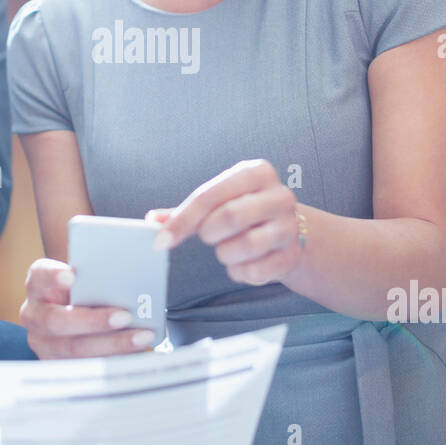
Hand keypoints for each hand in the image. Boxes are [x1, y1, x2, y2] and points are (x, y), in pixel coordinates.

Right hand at [19, 258, 156, 358]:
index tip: (72, 276)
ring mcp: (42, 343)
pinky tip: (136, 352)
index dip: (53, 276)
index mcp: (39, 284)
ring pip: (73, 348)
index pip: (40, 275)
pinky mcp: (57, 364)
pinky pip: (84, 367)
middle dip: (93, 320)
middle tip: (125, 316)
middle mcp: (34, 314)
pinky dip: (113, 359)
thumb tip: (133, 270)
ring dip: (111, 344)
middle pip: (56, 320)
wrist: (78, 312)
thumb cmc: (88, 291)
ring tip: (141, 337)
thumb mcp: (88, 280)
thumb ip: (101, 275)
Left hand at [150, 159, 303, 286]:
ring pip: (246, 245)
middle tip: (209, 237)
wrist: (287, 231)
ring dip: (225, 253)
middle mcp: (279, 195)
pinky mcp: (293, 255)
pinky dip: (239, 272)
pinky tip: (243, 263)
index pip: (210, 195)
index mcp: (256, 172)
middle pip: (230, 217)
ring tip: (228, 247)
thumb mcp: (218, 201)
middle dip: (209, 234)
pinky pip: (256, 271)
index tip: (161, 241)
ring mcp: (290, 226)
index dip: (182, 220)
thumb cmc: (245, 211)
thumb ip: (185, 212)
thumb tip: (153, 221)